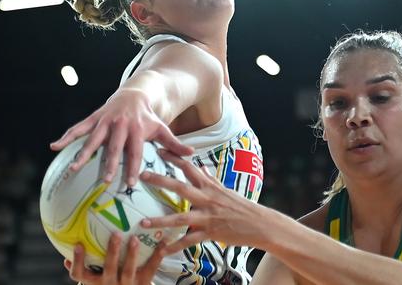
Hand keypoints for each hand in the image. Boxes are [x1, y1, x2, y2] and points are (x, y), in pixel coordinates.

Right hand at [50, 89, 192, 185]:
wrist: (136, 94)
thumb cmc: (149, 117)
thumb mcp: (162, 128)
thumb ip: (175, 143)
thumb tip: (191, 154)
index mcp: (136, 131)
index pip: (135, 152)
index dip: (133, 167)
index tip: (130, 182)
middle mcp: (120, 126)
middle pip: (113, 148)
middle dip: (109, 164)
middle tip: (104, 180)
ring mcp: (105, 122)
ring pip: (93, 139)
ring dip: (84, 154)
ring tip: (74, 168)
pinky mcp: (94, 118)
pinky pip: (78, 127)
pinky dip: (67, 136)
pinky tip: (54, 146)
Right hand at [64, 233, 163, 284]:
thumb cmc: (110, 283)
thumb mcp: (97, 277)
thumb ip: (89, 264)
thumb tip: (72, 243)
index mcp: (95, 282)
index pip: (80, 274)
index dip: (78, 261)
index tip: (78, 244)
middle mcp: (109, 284)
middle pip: (109, 268)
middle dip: (112, 251)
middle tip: (115, 234)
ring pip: (129, 270)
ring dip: (132, 254)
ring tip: (135, 239)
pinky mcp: (143, 283)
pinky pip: (151, 269)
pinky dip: (157, 257)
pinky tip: (162, 244)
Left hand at [139, 151, 269, 253]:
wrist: (260, 223)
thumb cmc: (241, 207)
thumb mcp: (226, 190)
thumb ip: (211, 179)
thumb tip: (203, 166)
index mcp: (210, 186)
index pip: (189, 167)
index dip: (174, 158)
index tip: (159, 151)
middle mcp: (207, 198)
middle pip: (180, 187)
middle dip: (160, 181)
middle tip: (141, 175)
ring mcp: (207, 216)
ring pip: (180, 217)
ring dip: (160, 220)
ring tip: (143, 222)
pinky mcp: (210, 233)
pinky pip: (189, 241)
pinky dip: (175, 246)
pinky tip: (162, 250)